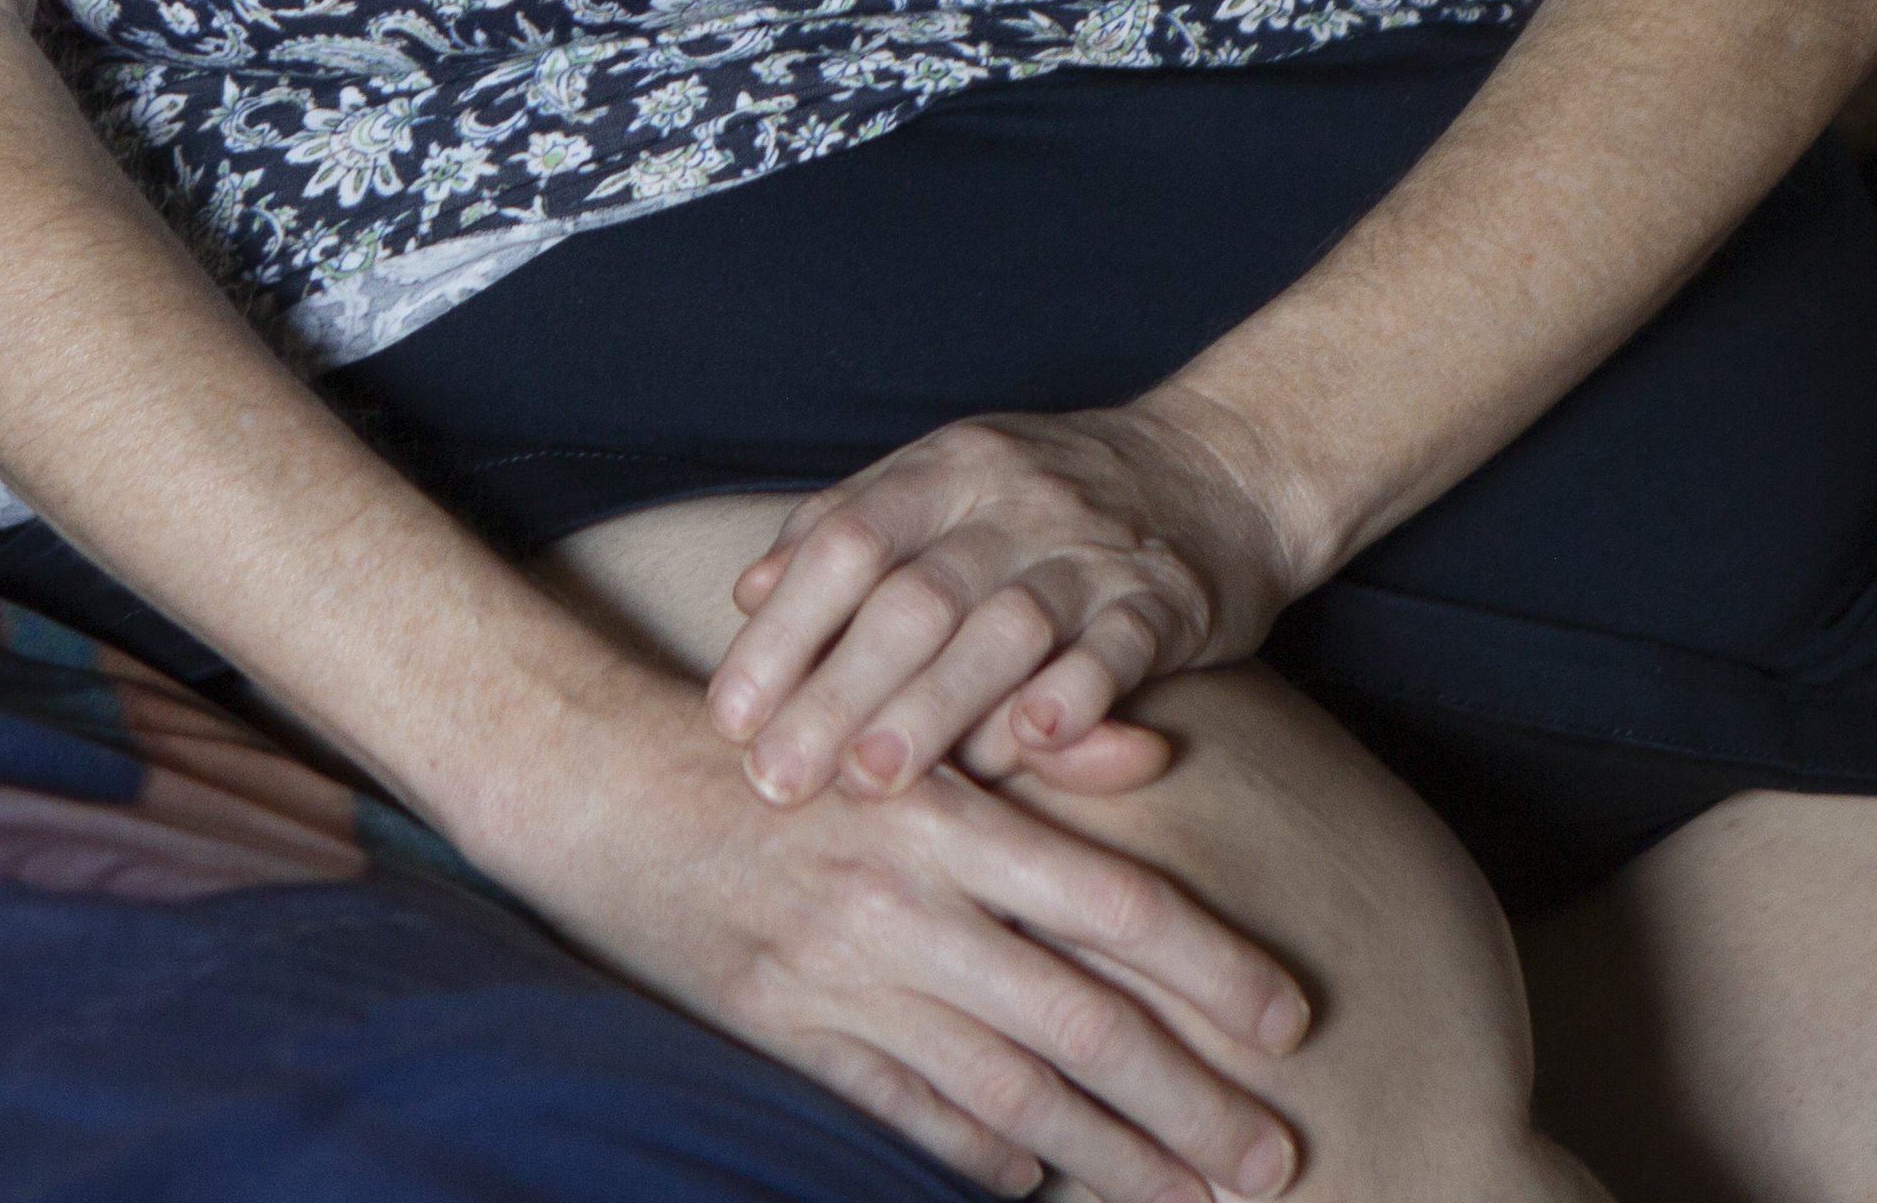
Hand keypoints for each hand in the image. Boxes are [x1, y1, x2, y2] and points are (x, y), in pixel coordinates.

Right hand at [473, 665, 1308, 1200]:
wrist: (589, 776)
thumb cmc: (762, 733)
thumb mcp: (895, 721)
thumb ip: (1027, 743)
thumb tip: (1149, 752)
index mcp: (946, 815)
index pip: (1110, 903)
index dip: (1210, 967)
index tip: (1286, 1021)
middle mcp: (907, 904)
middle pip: (1082, 1022)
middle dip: (1189, 1101)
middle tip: (1274, 1158)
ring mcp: (845, 977)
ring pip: (1010, 1089)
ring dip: (1112, 1154)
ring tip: (1189, 1197)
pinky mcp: (786, 1031)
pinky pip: (903, 1113)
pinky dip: (979, 1155)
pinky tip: (1037, 1183)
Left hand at [715, 397, 1315, 807]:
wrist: (1224, 467)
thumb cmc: (1052, 499)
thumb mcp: (947, 484)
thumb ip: (850, 531)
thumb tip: (745, 598)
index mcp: (945, 470)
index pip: (844, 541)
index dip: (782, 631)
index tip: (728, 717)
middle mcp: (1012, 502)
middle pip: (913, 597)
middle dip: (837, 692)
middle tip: (778, 780)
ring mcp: (1094, 551)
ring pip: (1005, 628)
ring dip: (934, 707)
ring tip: (873, 782)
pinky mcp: (1168, 602)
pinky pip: (1116, 650)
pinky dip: (1072, 697)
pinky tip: (1029, 743)